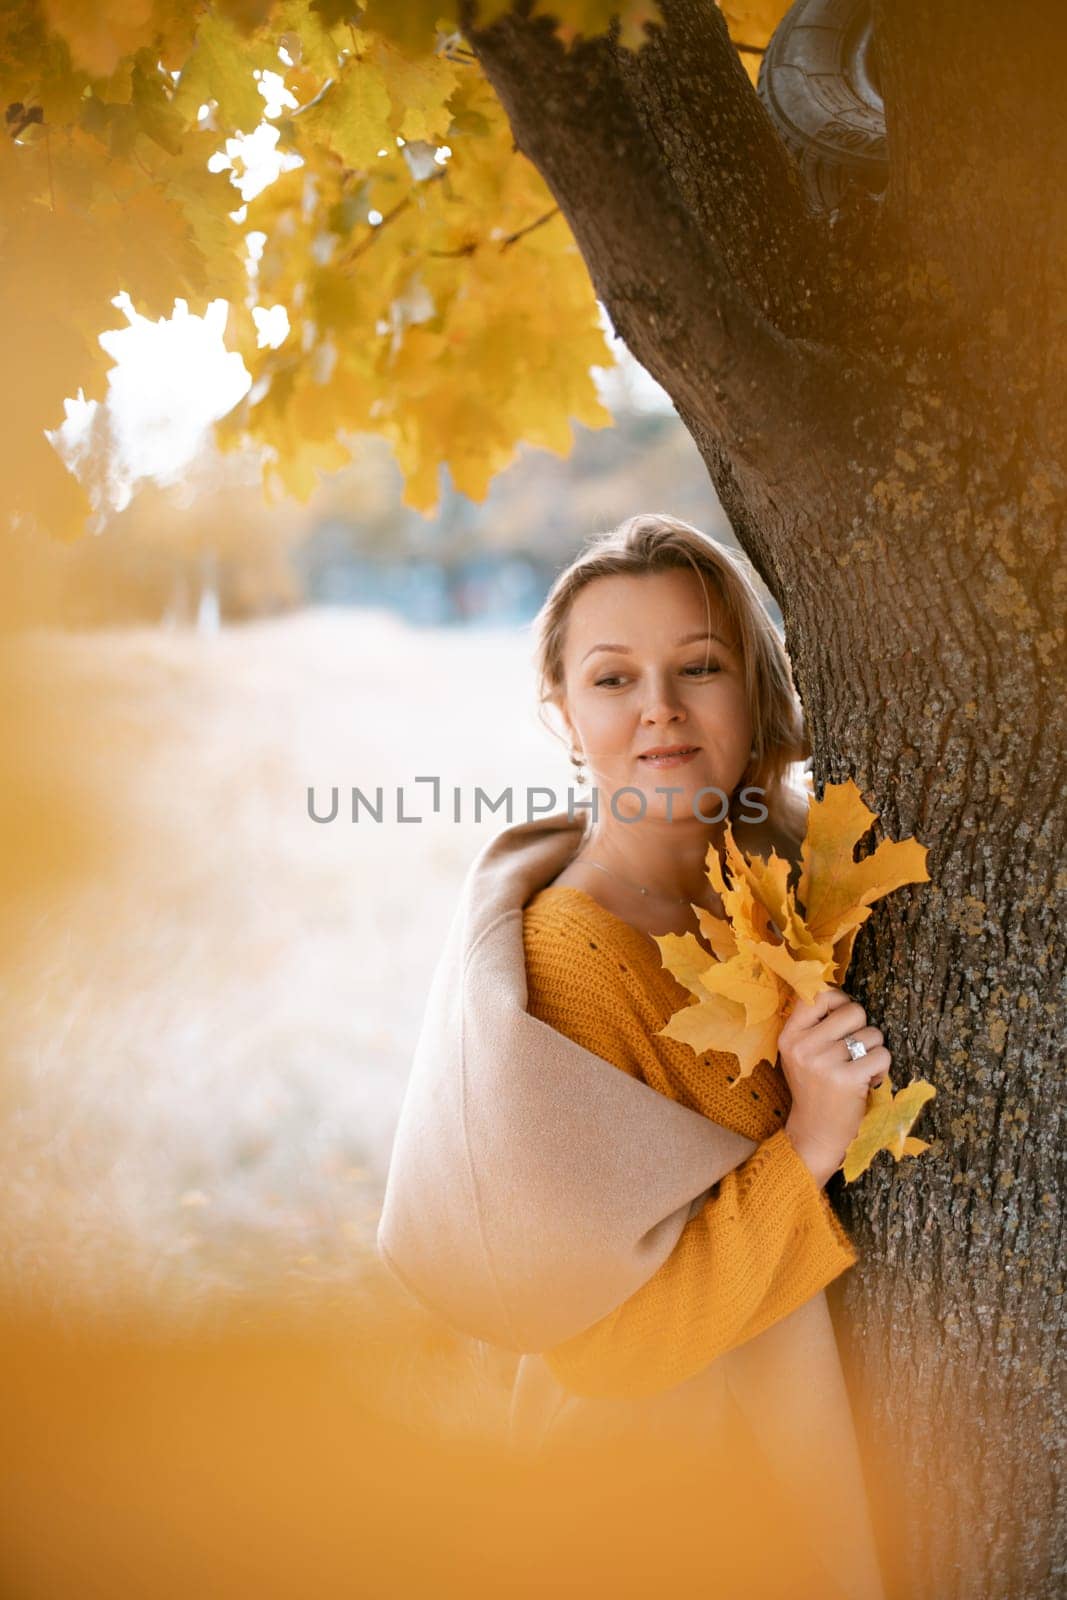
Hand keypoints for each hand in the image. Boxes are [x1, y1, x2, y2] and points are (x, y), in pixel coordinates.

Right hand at [777, 986, 890, 1186]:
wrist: (815, 1133)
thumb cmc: (814, 1088)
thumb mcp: (800, 1054)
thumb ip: (813, 1025)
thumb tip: (840, 995)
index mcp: (789, 1036)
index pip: (819, 995)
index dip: (840, 1002)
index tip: (843, 1022)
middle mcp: (803, 1047)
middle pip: (854, 1011)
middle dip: (862, 1028)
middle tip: (853, 1051)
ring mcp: (824, 1063)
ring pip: (872, 1034)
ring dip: (874, 1051)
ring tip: (859, 1069)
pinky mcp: (847, 1080)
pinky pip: (882, 1055)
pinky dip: (882, 1069)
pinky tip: (868, 1081)